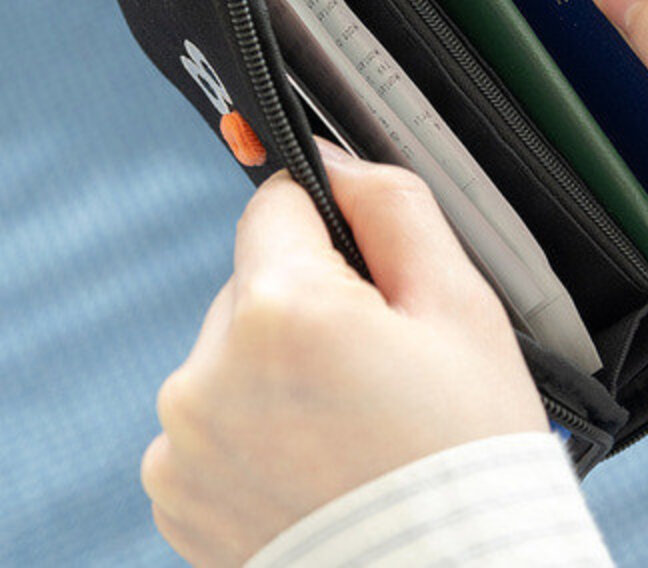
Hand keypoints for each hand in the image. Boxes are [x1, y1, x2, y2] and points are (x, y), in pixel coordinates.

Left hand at [141, 141, 546, 565]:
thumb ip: (392, 206)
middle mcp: (208, 375)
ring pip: (234, 351)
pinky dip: (255, 425)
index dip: (331, 228)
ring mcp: (183, 444)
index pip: (276, 204)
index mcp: (281, 312)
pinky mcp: (176, 496)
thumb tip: (333, 157)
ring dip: (280, 366)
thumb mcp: (458, 306)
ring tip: (350, 424)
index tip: (369, 275)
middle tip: (378, 365)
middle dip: (309, 303)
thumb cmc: (464, 451)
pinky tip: (315, 463)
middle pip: (255, 281)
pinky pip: (212, 418)